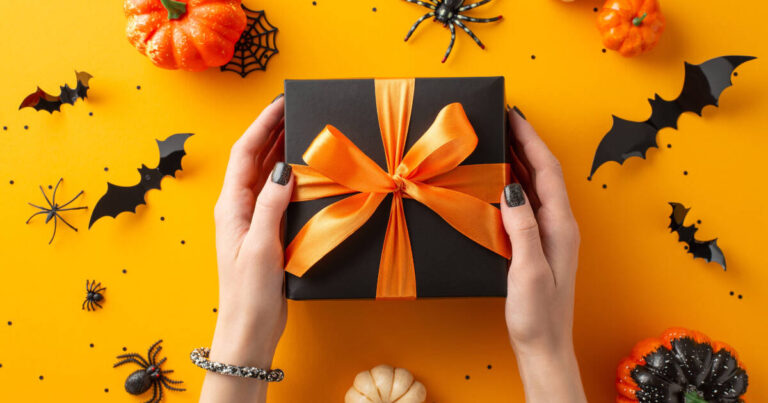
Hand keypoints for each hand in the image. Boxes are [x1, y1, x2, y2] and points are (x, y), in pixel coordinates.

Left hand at [200, 96, 291, 402]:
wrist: (249, 329)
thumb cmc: (248, 292)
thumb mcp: (260, 245)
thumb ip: (271, 206)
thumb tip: (283, 169)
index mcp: (232, 206)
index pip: (245, 154)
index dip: (261, 126)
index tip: (279, 103)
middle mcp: (239, 209)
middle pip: (255, 160)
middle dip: (272, 132)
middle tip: (295, 110)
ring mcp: (253, 221)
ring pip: (267, 176)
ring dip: (281, 152)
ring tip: (301, 130)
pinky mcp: (267, 234)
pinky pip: (278, 196)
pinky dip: (290, 178)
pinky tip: (306, 173)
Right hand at [500, 109, 585, 401]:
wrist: (545, 347)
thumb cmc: (538, 314)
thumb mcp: (529, 270)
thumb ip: (523, 228)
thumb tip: (512, 189)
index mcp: (560, 226)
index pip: (546, 171)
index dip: (531, 140)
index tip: (514, 115)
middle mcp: (559, 225)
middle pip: (544, 172)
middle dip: (526, 142)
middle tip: (504, 119)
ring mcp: (551, 234)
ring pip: (536, 186)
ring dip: (520, 160)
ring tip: (500, 140)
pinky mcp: (539, 244)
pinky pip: (528, 203)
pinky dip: (515, 184)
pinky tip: (500, 182)